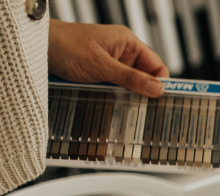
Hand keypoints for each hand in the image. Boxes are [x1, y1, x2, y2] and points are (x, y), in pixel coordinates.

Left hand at [48, 20, 166, 97]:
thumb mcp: (101, 65)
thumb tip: (158, 88)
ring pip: (129, 84)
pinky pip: (114, 86)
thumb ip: (130, 78)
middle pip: (144, 77)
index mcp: (127, 43)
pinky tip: (105, 96)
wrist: (36, 46)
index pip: (156, 66)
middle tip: (136, 104)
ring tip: (114, 97)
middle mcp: (121, 52)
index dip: (160, 83)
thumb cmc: (63, 45)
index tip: (159, 99)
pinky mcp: (100, 72)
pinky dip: (112, 94)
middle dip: (141, 91)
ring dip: (124, 93)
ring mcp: (110, 62)